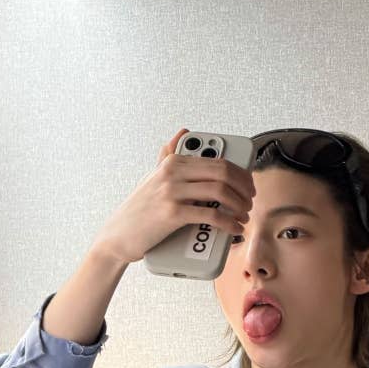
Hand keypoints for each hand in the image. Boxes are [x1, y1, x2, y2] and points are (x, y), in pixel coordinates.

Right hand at [90, 128, 254, 265]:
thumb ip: (168, 156)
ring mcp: (172, 192)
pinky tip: (234, 229)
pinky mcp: (172, 214)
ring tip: (244, 216)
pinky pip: (211, 216)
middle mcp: (172, 173)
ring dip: (240, 206)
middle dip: (244, 189)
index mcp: (173, 162)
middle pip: (223, 173)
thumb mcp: (153, 177)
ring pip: (220, 192)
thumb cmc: (140, 209)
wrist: (118, 236)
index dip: (241, 174)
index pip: (218, 161)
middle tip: (250, 202)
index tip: (249, 185)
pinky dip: (229, 223)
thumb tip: (182, 131)